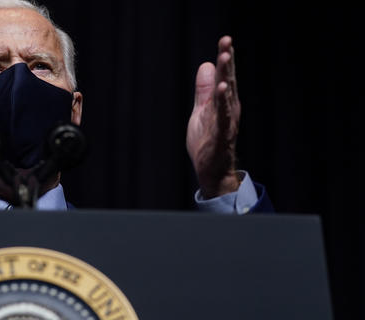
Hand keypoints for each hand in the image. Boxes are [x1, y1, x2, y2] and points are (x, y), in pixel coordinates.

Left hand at [186, 36, 240, 197]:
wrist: (212, 170)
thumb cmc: (208, 140)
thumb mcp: (201, 111)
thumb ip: (204, 90)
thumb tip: (207, 64)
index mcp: (224, 103)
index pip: (226, 76)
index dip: (225, 58)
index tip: (225, 39)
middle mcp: (229, 109)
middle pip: (229, 80)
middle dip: (228, 60)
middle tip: (227, 40)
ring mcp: (226, 122)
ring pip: (227, 96)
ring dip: (227, 76)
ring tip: (225, 58)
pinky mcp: (221, 135)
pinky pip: (223, 117)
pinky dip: (223, 103)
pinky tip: (223, 89)